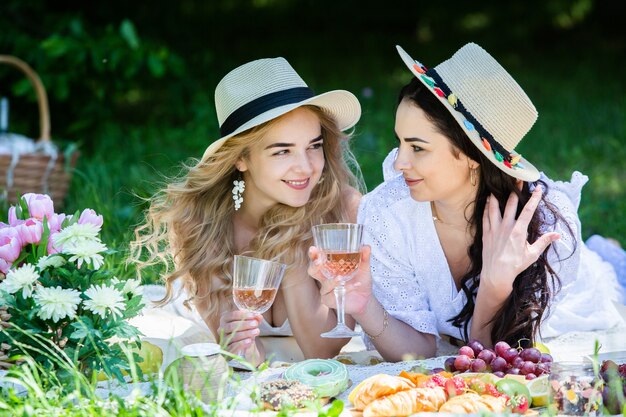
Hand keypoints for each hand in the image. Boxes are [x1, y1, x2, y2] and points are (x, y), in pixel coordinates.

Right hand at [218, 310, 261, 360]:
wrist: (244, 345)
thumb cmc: (245, 330)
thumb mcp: (250, 323)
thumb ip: (254, 319)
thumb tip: (258, 316)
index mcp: (225, 319)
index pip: (232, 315)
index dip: (243, 315)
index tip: (253, 316)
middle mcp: (222, 328)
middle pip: (232, 326)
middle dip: (245, 324)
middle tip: (255, 324)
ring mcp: (223, 339)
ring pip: (232, 336)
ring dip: (245, 334)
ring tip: (256, 332)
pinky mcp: (226, 349)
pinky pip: (233, 347)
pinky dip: (242, 344)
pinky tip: (250, 341)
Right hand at [308, 245, 372, 314]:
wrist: (366, 297)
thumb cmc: (360, 279)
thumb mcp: (364, 267)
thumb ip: (364, 257)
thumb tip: (366, 246)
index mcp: (329, 267)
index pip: (317, 259)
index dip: (313, 254)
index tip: (313, 248)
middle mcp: (325, 277)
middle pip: (312, 271)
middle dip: (314, 266)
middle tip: (319, 261)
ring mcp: (327, 290)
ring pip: (325, 285)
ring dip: (332, 281)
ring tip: (340, 278)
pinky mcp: (330, 300)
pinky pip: (335, 295)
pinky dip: (346, 289)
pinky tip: (356, 285)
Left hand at [481, 185, 559, 300]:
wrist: (496, 274)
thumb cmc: (516, 265)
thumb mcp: (533, 254)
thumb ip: (544, 242)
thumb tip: (558, 235)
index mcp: (519, 231)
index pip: (528, 210)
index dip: (534, 198)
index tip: (538, 188)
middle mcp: (506, 227)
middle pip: (510, 204)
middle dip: (515, 191)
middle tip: (517, 179)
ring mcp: (494, 229)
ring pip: (494, 208)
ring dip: (496, 197)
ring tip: (496, 187)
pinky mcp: (486, 233)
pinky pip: (485, 217)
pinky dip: (486, 208)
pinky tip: (487, 202)